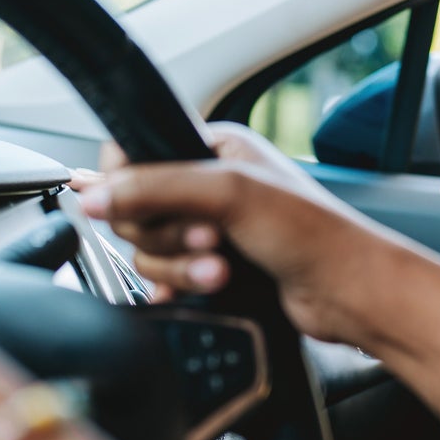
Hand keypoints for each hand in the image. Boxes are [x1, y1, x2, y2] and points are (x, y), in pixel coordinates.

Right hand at [76, 123, 404, 344]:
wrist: (349, 292)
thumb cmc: (312, 233)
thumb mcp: (228, 194)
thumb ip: (155, 188)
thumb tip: (91, 195)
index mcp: (212, 147)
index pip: (131, 156)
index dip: (127, 186)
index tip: (141, 207)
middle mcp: (208, 183)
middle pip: (134, 208)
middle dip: (165, 234)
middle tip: (208, 240)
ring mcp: (210, 227)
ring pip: (148, 247)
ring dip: (178, 265)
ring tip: (218, 271)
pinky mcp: (212, 266)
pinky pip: (165, 275)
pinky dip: (175, 285)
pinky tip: (197, 289)